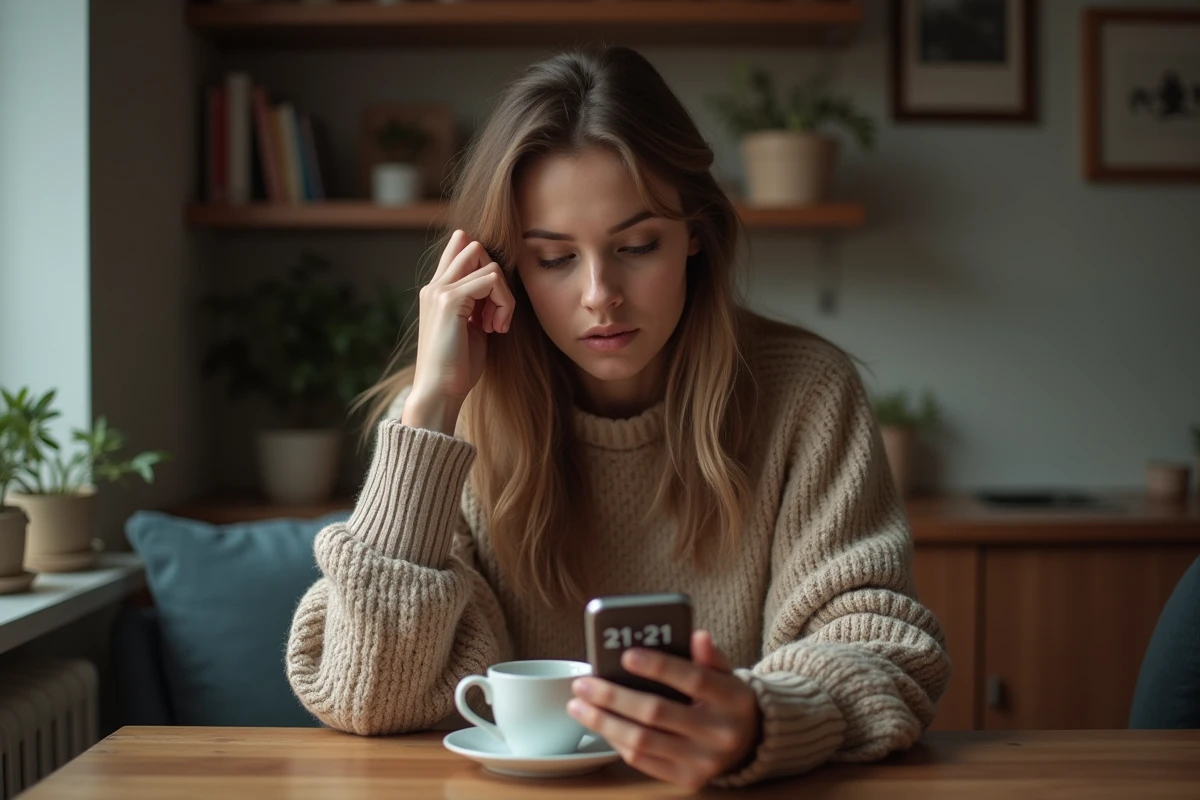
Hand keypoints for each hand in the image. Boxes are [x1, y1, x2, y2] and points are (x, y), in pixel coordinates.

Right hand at [403, 230, 515, 433]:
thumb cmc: (457, 366)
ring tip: (495, 325)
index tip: (494, 303)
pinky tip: (495, 328)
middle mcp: (435, 286)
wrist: (439, 391)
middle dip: (498, 279)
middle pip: (476, 248)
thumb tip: (496, 281)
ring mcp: (440, 290)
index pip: (459, 249)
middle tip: (496, 314)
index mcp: (437, 291)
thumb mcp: (471, 327)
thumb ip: (479, 301)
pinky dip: (504, 303)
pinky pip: (492, 280)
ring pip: (490, 265)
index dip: (485, 263)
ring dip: (504, 296)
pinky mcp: (451, 300)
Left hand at [568, 630, 761, 789]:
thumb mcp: (726, 673)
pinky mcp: (687, 780)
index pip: (693, 680)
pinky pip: (642, 761)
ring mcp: (702, 761)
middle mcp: (719, 734)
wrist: (748, 744)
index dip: (658, 667)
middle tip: (583, 683)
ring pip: (642, 741)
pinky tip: (600, 724)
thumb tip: (697, 635)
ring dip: (604, 722)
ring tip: (578, 705)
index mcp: (732, 699)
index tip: (626, 656)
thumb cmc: (725, 700)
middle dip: (613, 697)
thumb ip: (710, 656)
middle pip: (656, 713)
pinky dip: (616, 741)